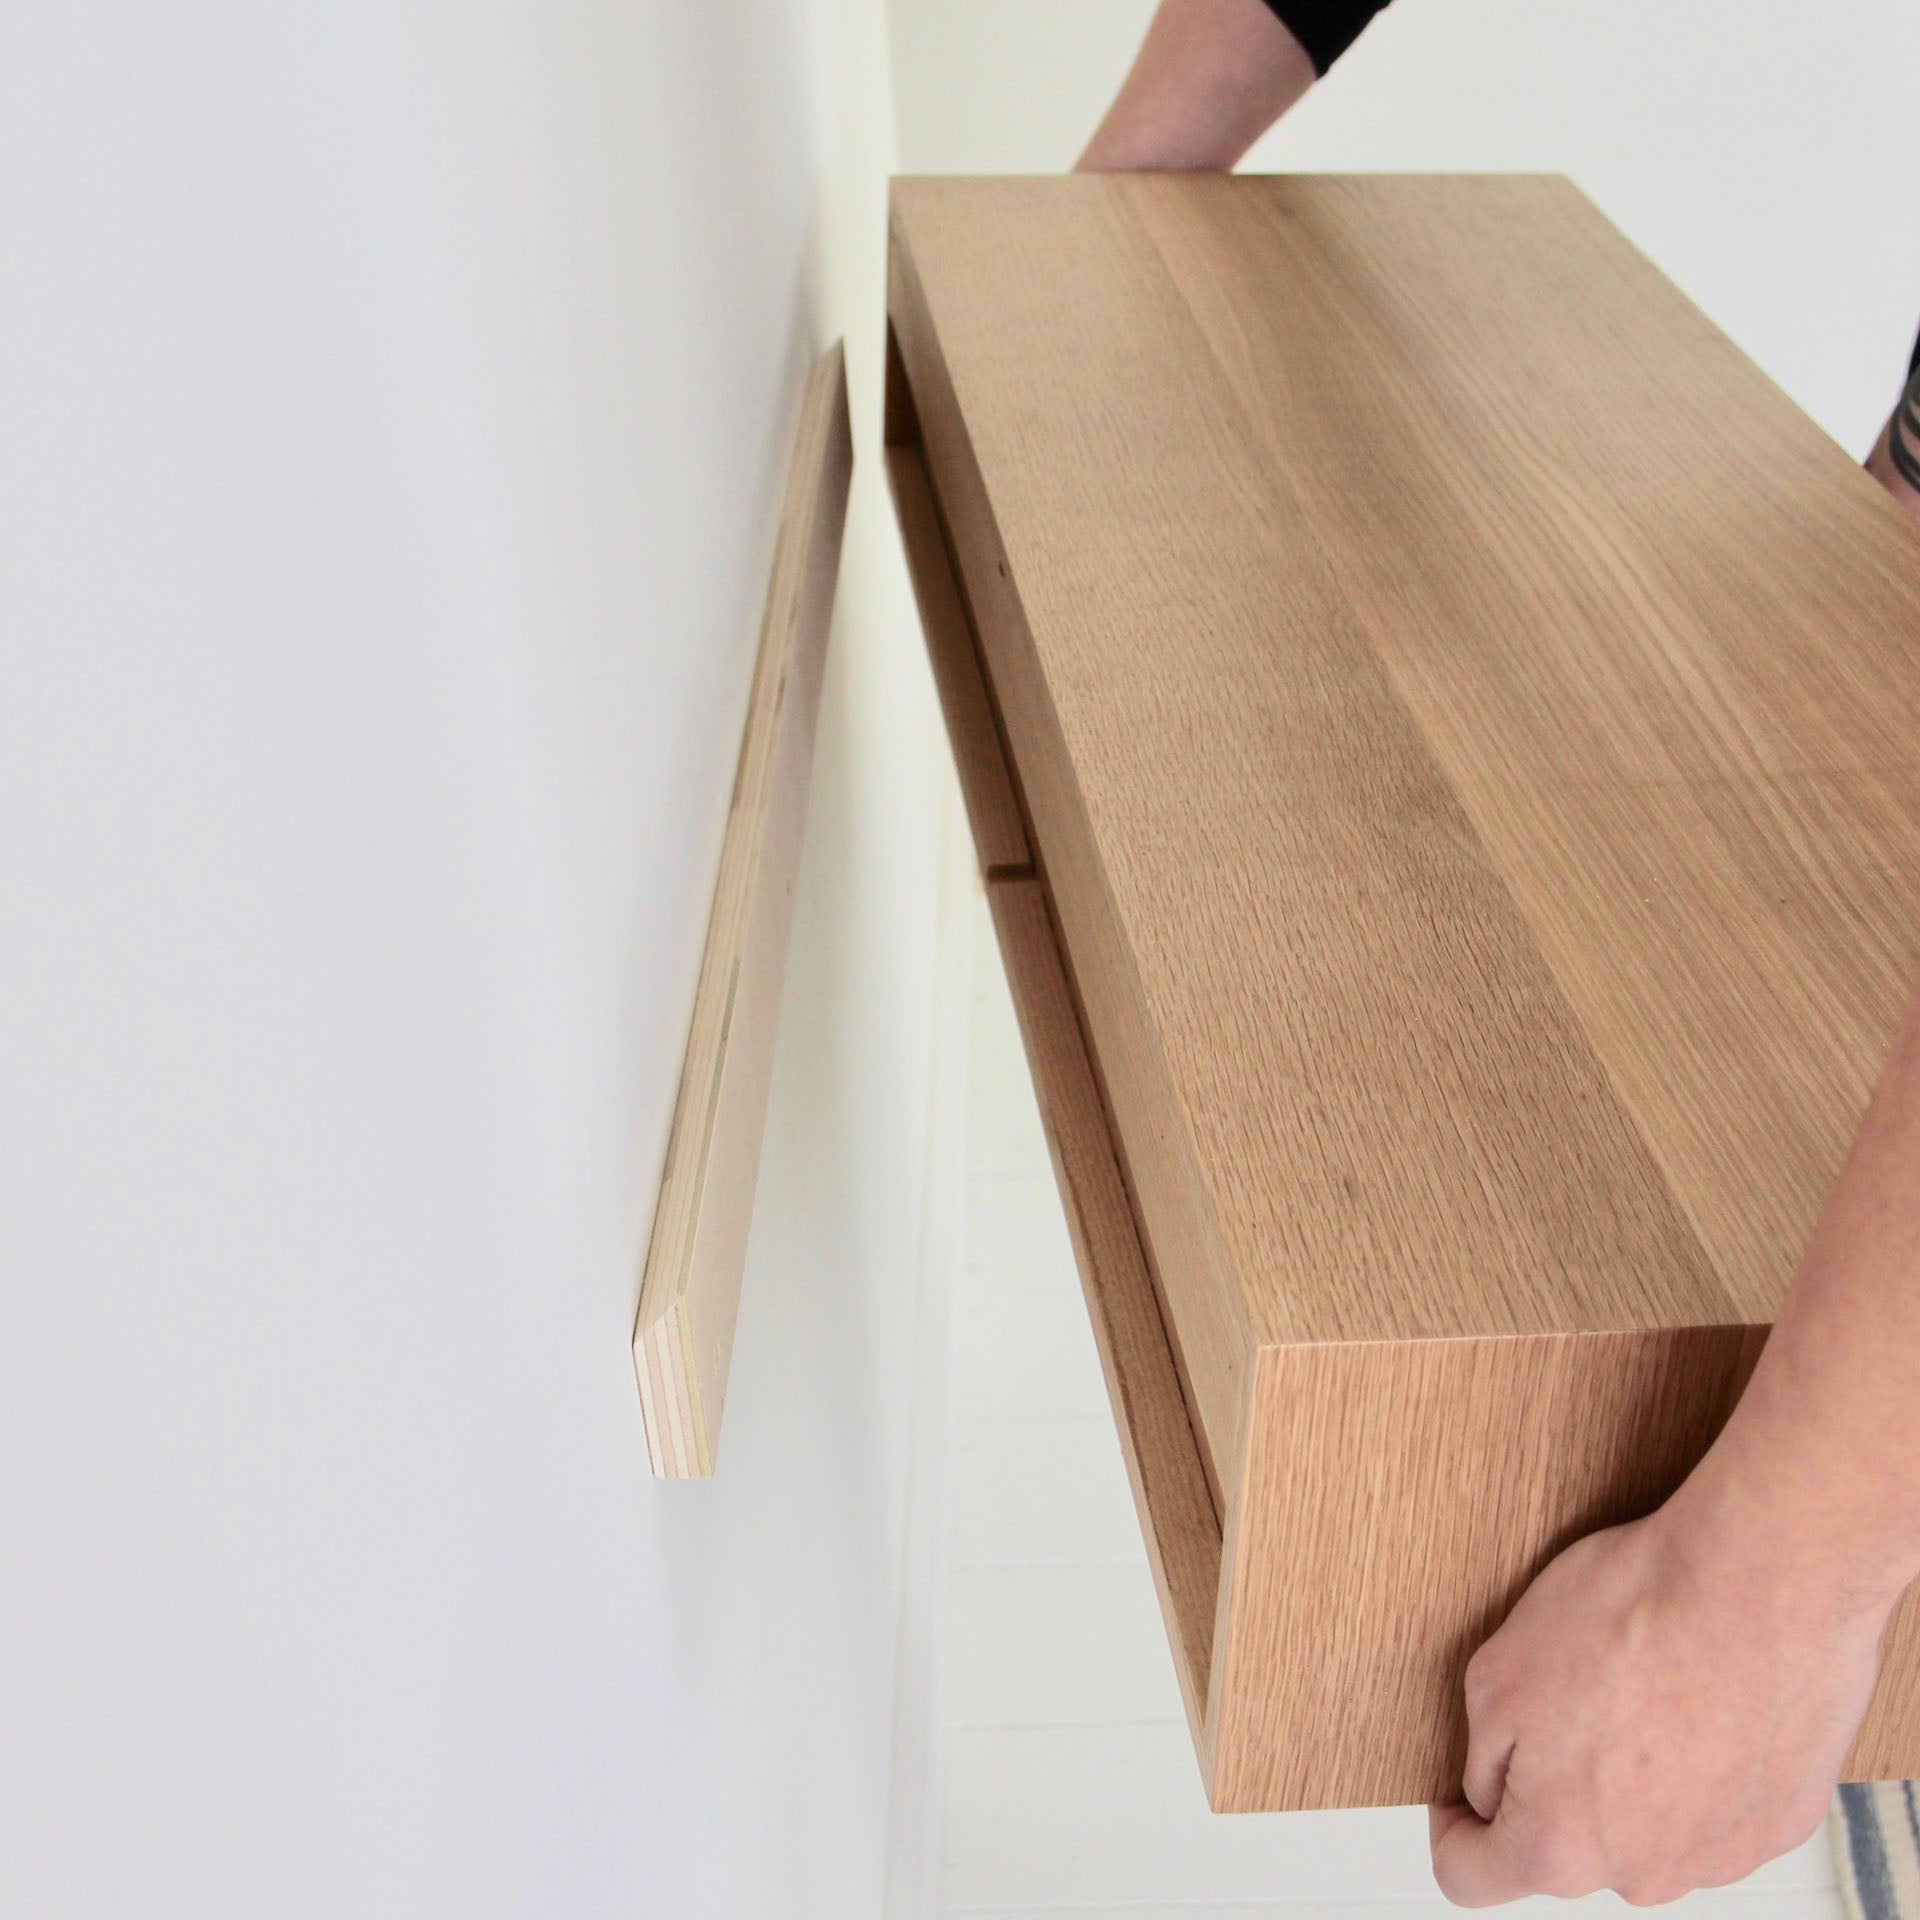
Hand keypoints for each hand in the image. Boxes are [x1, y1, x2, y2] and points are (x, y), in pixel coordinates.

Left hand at [1429, 1497, 1888, 1905]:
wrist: (1759, 1587)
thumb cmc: (1634, 1618)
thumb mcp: (1496, 1675)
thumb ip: (1482, 1757)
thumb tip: (1491, 1789)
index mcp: (1559, 1844)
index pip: (1472, 1877)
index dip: (1452, 1827)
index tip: (1459, 1798)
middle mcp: (1642, 1873)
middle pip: (1568, 1845)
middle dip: (1555, 1785)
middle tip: (1567, 1699)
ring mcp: (1718, 1855)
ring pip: (1643, 1826)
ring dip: (1631, 1773)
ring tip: (1639, 1686)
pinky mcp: (1778, 1824)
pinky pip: (1714, 1805)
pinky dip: (1699, 1762)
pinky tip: (1696, 1698)